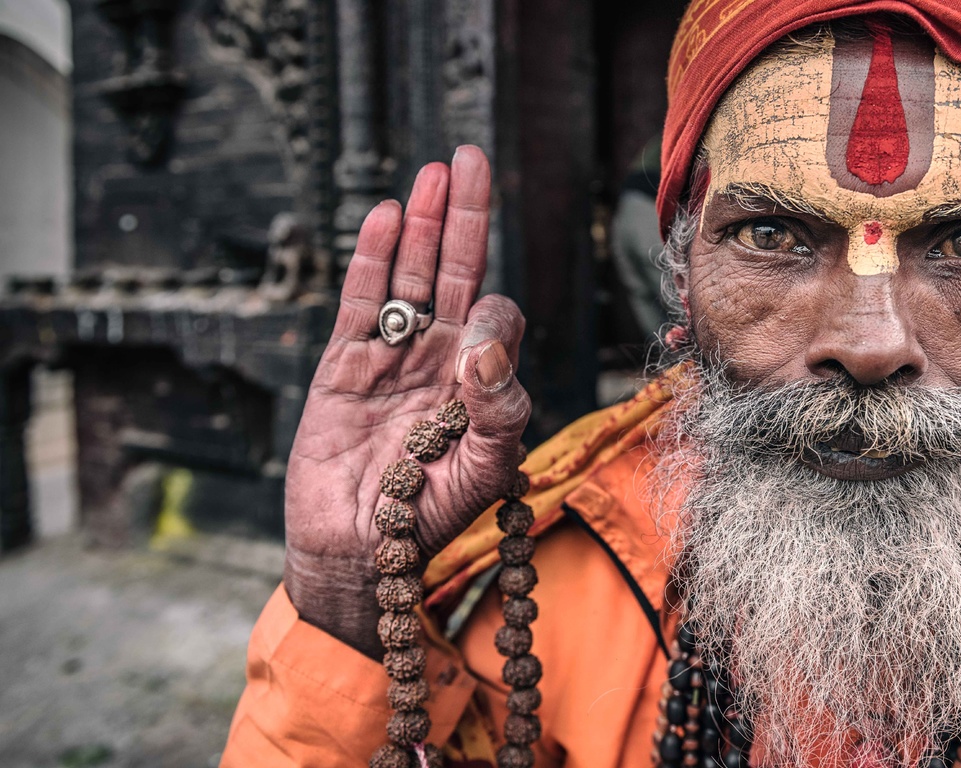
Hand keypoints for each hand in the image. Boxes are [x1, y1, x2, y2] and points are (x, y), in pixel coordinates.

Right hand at [282, 147, 530, 657]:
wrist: (359, 553)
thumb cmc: (431, 518)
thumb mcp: (486, 469)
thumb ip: (499, 407)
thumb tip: (485, 338)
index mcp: (480, 382)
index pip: (497, 319)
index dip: (494, 314)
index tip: (477, 337)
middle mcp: (439, 360)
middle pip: (453, 271)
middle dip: (464, 217)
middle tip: (470, 158)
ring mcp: (391, 358)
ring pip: (408, 277)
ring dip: (421, 224)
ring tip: (434, 172)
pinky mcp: (345, 366)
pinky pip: (363, 302)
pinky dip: (372, 259)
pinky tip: (385, 214)